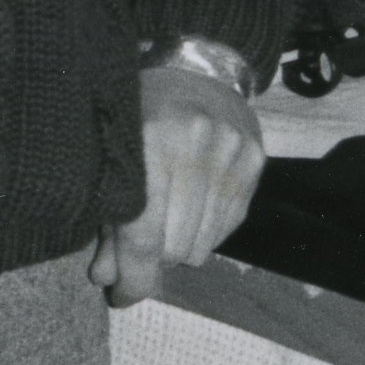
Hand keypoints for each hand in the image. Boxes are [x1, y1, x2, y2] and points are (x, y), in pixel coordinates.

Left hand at [94, 47, 265, 304]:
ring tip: (165, 220)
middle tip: (138, 247)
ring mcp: (231, 152)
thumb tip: (109, 278)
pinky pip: (226, 230)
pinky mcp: (255, 161)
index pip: (143, 233)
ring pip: (201, 245)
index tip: (123, 296)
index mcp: (148, 141)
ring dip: (178, 245)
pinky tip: (192, 206)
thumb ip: (109, 220)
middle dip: (152, 257)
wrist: (197, 68)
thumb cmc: (142, 116)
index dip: (132, 276)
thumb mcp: (114, 158)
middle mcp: (195, 144)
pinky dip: (204, 230)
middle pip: (173, 246)